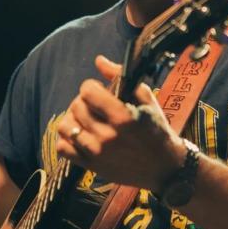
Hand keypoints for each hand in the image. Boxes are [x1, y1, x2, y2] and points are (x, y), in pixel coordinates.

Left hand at [56, 55, 185, 192]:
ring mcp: (97, 153)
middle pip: (76, 106)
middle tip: (95, 105)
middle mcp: (107, 136)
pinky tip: (80, 134)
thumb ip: (121, 77)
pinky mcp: (91, 166)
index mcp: (123, 117)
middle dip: (83, 100)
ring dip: (73, 118)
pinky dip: (67, 139)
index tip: (99, 91)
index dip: (92, 87)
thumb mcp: (147, 99)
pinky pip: (63, 148)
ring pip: (66, 126)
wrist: (165, 168)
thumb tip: (99, 60)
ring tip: (86, 119)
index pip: (88, 91)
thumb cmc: (157, 130)